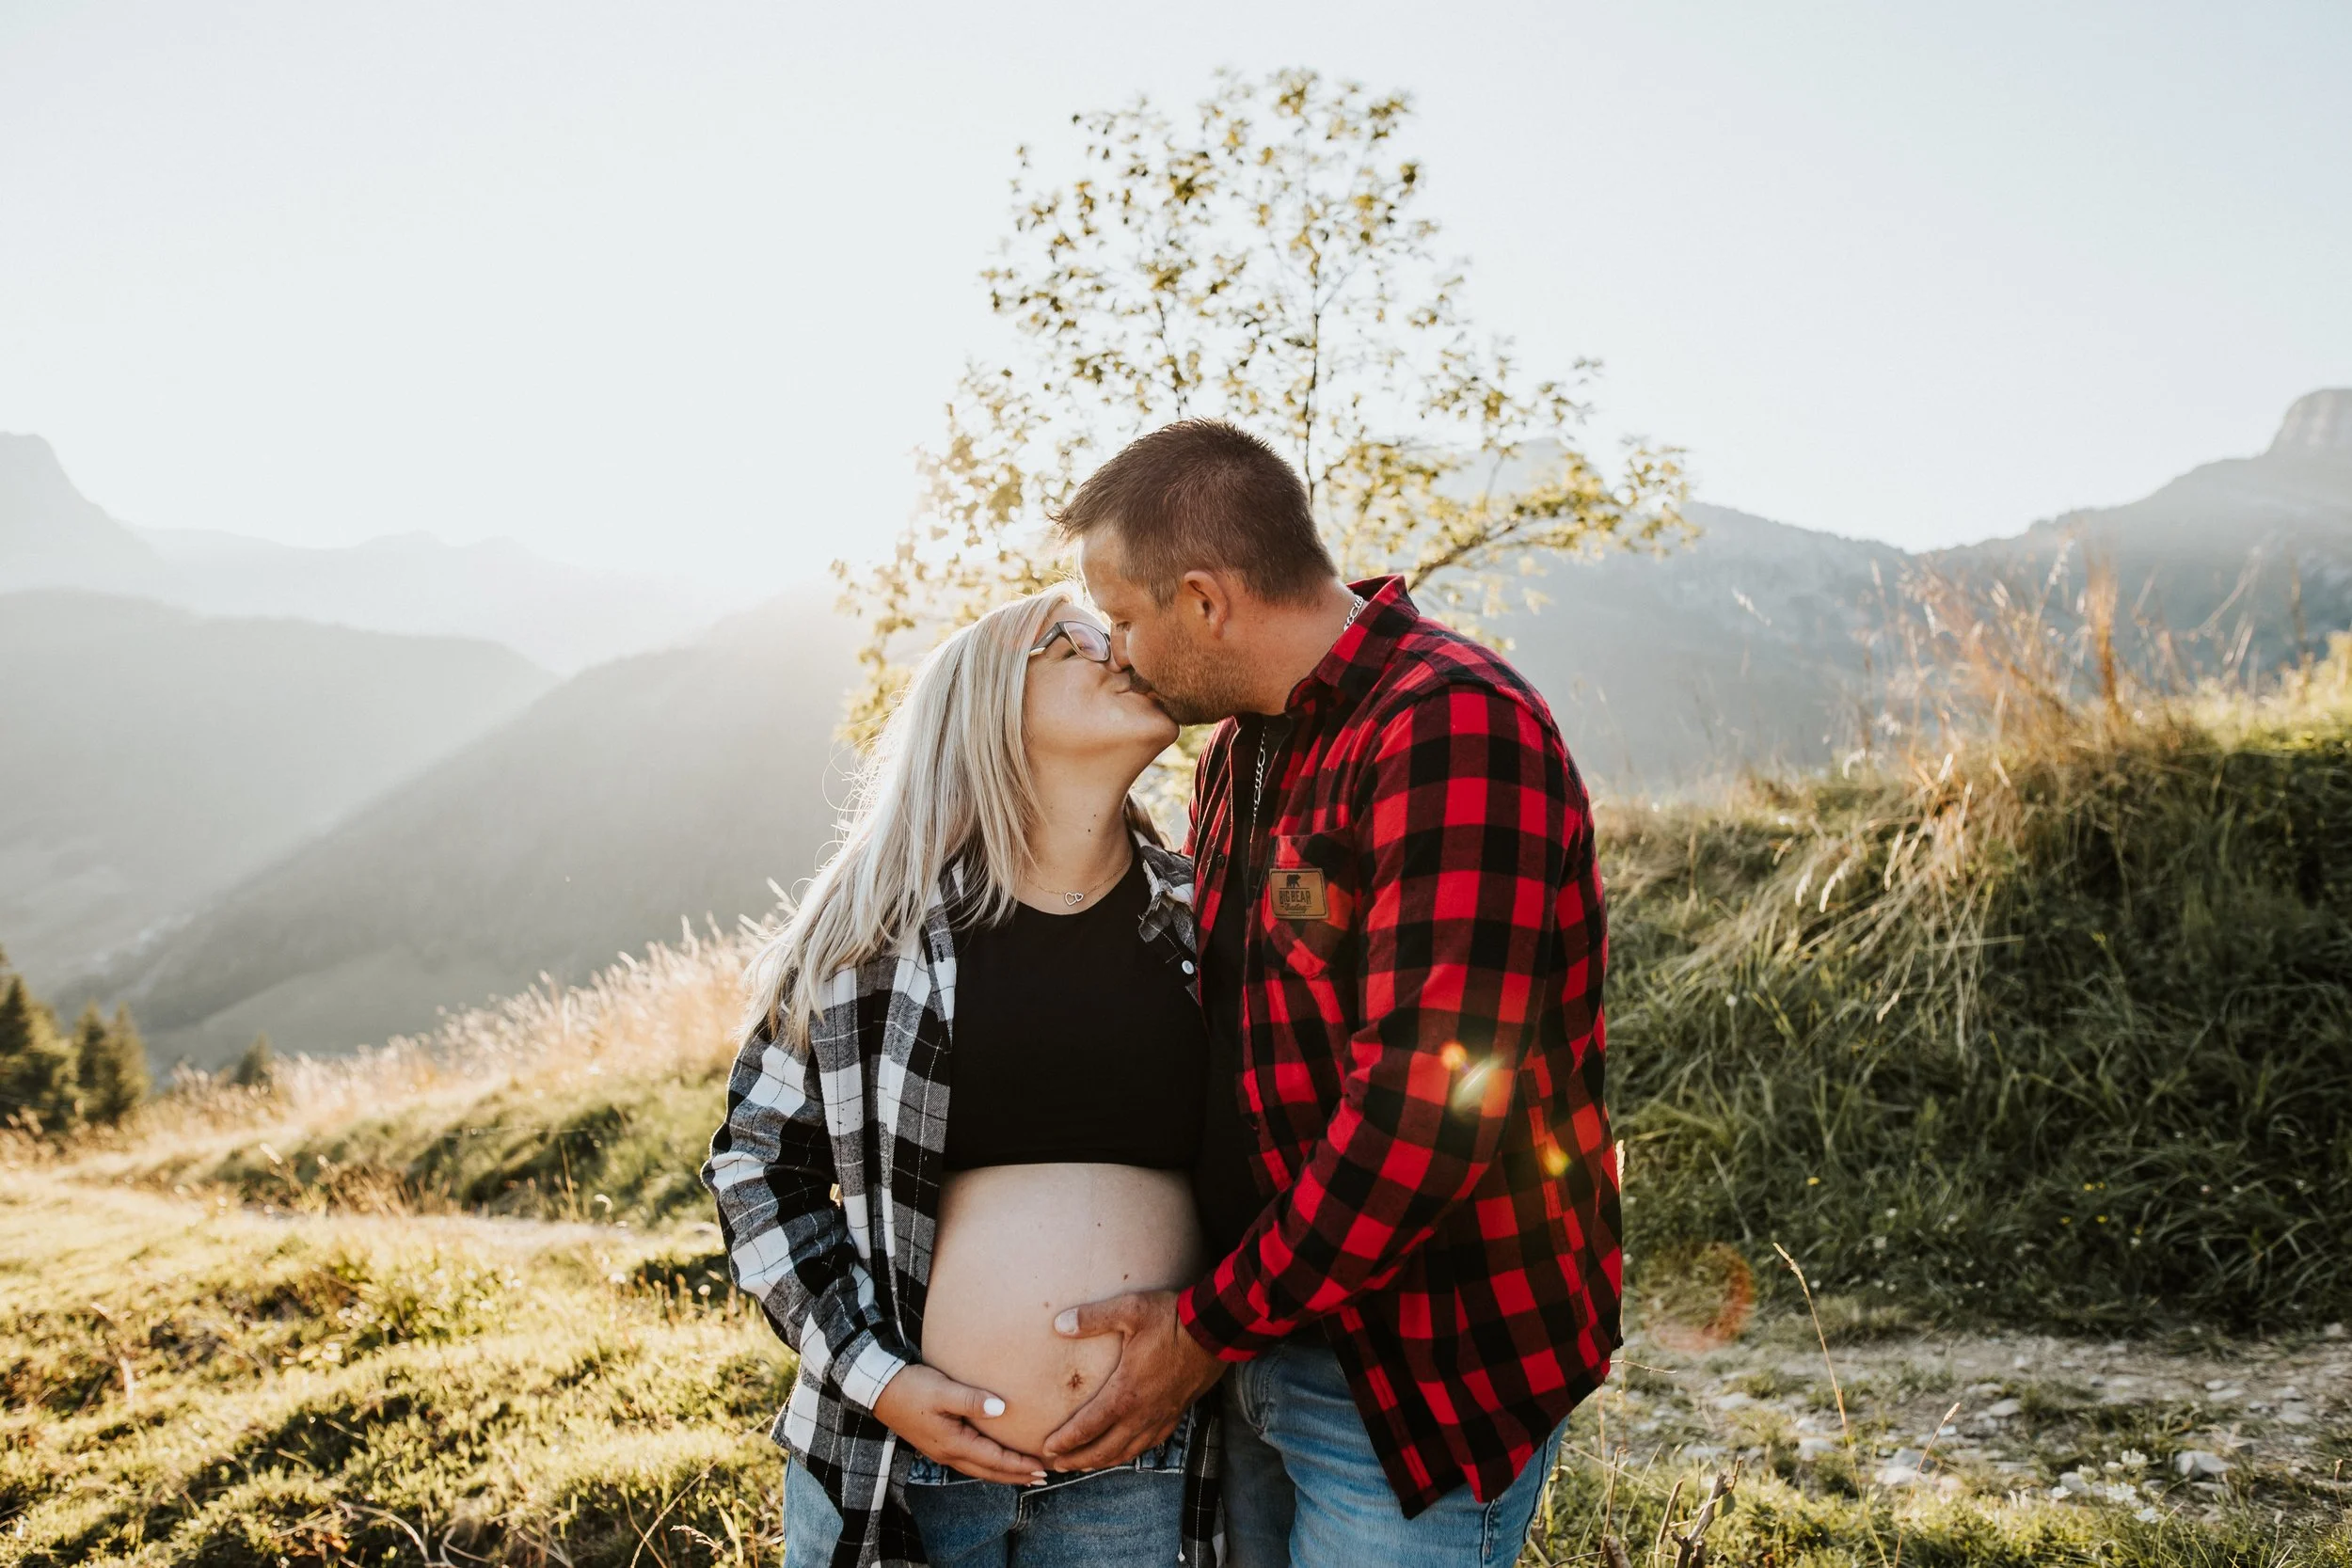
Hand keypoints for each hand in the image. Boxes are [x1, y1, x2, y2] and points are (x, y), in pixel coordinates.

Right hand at [870, 1364, 1049, 1484]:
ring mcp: (942, 1451)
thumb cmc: (912, 1387)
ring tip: (1024, 1473)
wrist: (879, 1389)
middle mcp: (949, 1454)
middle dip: (1016, 1476)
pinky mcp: (937, 1443)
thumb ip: (972, 1400)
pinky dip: (989, 1464)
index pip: (995, 1460)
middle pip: (989, 1471)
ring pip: (980, 1469)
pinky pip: (970, 1461)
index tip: (1043, 1467)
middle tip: (1042, 1478)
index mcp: (954, 1443)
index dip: (1020, 1465)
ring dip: (1003, 1472)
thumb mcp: (943, 1391)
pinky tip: (994, 1458)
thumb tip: (1002, 1408)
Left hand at [1040, 1289, 1224, 1470]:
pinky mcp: (1175, 1415)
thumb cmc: (1172, 1320)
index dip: (1066, 1441)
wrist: (1216, 1332)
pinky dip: (1128, 1454)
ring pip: (1127, 1451)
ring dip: (1102, 1461)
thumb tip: (1059, 1324)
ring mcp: (1160, 1417)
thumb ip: (1092, 1318)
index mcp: (1125, 1392)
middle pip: (1105, 1449)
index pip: (1088, 1427)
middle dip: (1078, 1460)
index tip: (1047, 1449)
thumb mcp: (1130, 1309)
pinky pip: (1147, 1445)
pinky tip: (1123, 1451)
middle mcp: (1142, 1413)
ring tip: (1084, 1464)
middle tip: (1057, 1465)